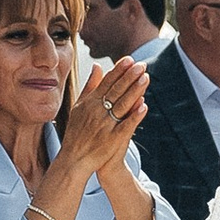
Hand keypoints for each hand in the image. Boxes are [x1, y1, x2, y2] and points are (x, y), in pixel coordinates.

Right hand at [63, 56, 147, 174]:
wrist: (74, 159)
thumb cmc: (77, 132)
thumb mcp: (79, 106)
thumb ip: (90, 86)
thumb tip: (98, 66)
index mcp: (89, 103)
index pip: (107, 83)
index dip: (119, 71)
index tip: (130, 60)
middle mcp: (97, 112)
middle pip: (116, 91)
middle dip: (129, 77)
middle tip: (141, 65)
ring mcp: (105, 125)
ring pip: (122, 105)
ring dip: (134, 91)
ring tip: (145, 78)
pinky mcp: (112, 139)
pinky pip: (125, 126)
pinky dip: (134, 116)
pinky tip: (144, 106)